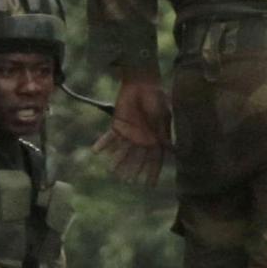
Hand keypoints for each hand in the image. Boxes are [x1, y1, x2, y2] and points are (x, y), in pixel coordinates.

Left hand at [98, 70, 170, 187]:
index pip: (155, 159)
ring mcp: (130, 133)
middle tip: (127, 180)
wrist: (142, 82)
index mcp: (156, 138)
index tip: (149, 185)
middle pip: (137, 158)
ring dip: (118, 160)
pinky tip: (95, 151)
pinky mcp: (118, 125)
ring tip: (112, 170)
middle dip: (132, 169)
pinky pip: (109, 137)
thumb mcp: (163, 117)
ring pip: (122, 151)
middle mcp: (143, 138)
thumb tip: (171, 149)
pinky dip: (103, 144)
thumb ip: (164, 134)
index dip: (153, 172)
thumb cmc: (157, 98)